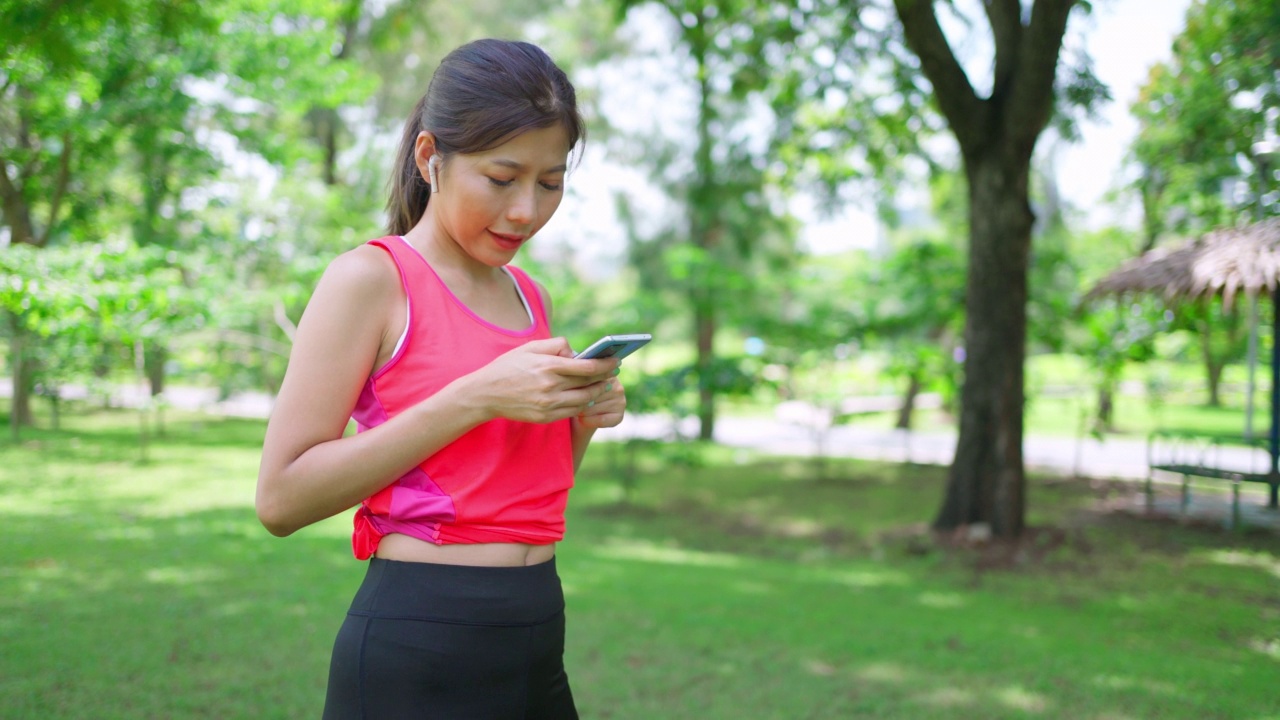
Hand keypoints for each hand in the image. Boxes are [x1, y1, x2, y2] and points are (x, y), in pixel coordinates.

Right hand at [462, 338, 619, 423]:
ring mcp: (549, 404)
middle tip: (614, 372)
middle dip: (605, 378)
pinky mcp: (546, 417)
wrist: (486, 394)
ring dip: (597, 393)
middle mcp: (551, 387)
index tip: (616, 361)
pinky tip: (588, 398)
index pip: (587, 366)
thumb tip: (575, 350)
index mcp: (548, 366)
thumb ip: (555, 345)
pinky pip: (572, 412)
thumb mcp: (529, 348)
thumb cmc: (508, 367)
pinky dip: (583, 405)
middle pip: (589, 384)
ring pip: (584, 400)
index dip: (605, 364)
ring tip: (604, 385)